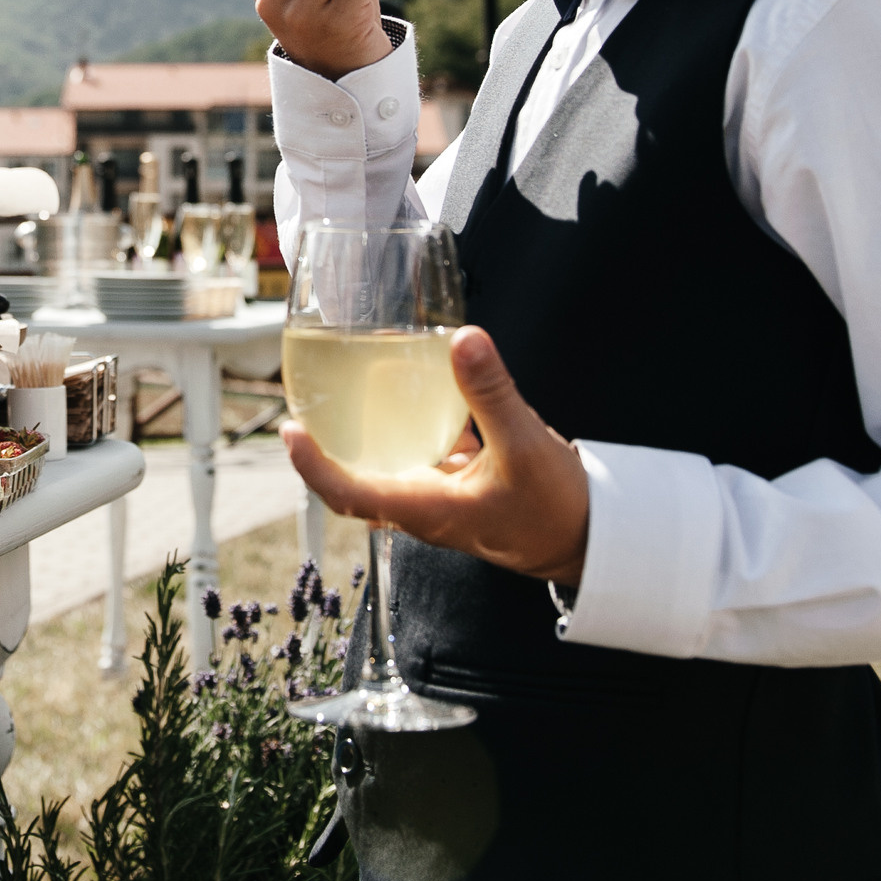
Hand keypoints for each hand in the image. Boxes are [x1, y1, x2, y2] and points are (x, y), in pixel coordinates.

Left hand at [284, 326, 590, 583]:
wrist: (591, 541)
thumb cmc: (556, 509)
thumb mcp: (524, 444)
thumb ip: (490, 391)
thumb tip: (463, 338)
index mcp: (425, 509)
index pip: (347, 493)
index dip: (312, 464)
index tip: (289, 430)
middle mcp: (423, 509)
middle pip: (355, 481)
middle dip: (327, 447)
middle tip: (307, 402)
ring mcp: (441, 500)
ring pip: (388, 466)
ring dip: (366, 437)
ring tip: (349, 389)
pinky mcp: (461, 488)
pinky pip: (421, 457)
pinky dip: (410, 429)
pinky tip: (423, 392)